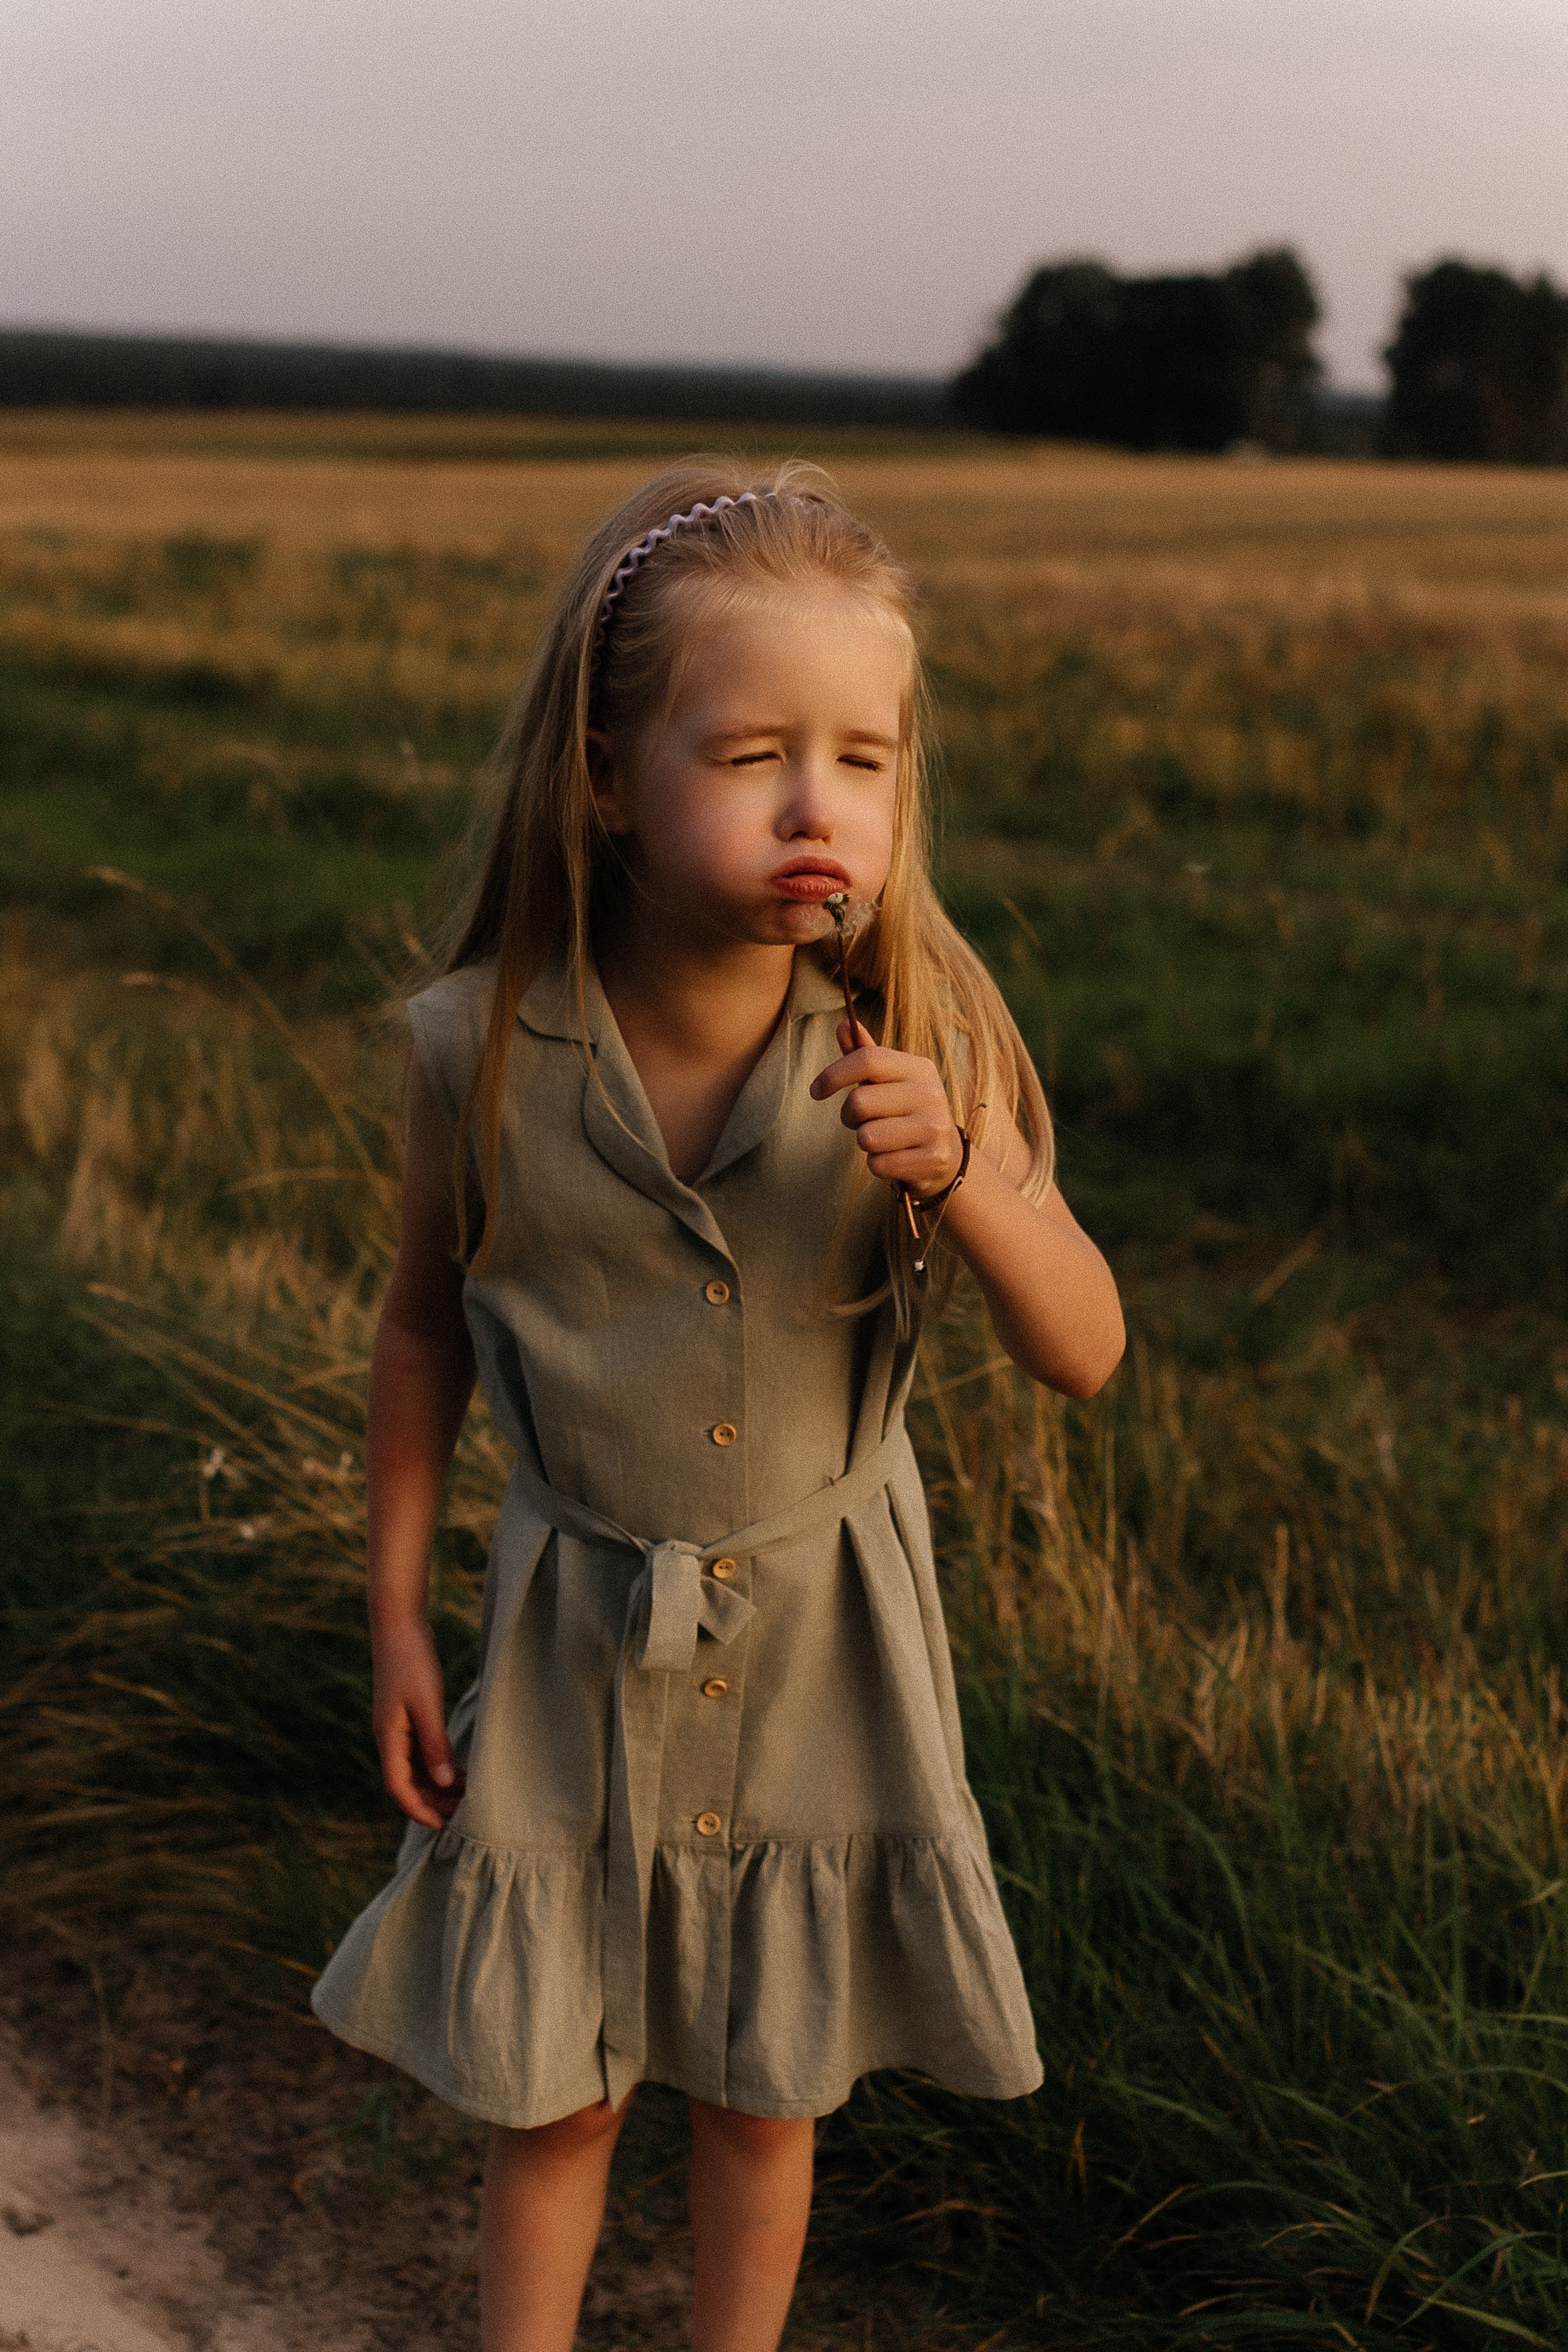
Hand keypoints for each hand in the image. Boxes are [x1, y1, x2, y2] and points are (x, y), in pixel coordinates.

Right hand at [371, 1615, 465, 1828]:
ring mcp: (399, 1728)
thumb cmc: (412, 1661)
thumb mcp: (427, 1703)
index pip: (399, 1788)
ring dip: (438, 1786)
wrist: (400, 1625)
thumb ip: (435, 1744)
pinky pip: (422, 1753)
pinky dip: (439, 1766)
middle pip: (408, 1783)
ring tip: (468, 1797)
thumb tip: (442, 1783)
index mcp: (389, 1738)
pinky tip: (460, 1772)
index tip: (443, 1826)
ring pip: (416, 1770)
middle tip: (463, 1815)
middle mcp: (390, 1738)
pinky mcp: (409, 1717)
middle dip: (433, 1802)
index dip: (419, 1810)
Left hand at [810, 1019, 962, 1198]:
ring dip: (865, 1143)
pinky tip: (895, 1158)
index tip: (816, 1091)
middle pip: (859, 1103)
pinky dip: (878, 1165)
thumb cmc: (905, 1112)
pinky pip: (879, 1165)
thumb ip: (864, 1056)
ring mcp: (934, 1128)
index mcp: (919, 1068)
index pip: (867, 1060)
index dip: (833, 1074)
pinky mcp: (933, 1160)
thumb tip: (843, 1025)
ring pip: (866, 1137)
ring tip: (884, 1139)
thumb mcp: (889, 1081)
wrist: (946, 1154)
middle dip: (849, 1116)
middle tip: (862, 1121)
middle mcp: (930, 1094)